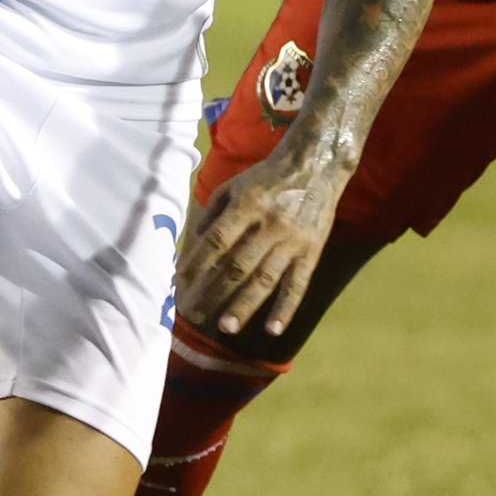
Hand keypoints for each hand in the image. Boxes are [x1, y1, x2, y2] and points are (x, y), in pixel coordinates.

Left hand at [175, 139, 347, 339]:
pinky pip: (297, 284)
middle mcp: (269, 225)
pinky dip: (285, 308)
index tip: (179, 282)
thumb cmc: (268, 176)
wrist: (316, 165)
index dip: (196, 262)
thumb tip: (197, 241)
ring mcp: (292, 241)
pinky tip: (272, 329)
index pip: (216, 240)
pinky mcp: (311, 251)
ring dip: (245, 305)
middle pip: (238, 265)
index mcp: (247, 205)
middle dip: (215, 292)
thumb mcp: (236, 184)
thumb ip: (214, 211)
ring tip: (227, 327)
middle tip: (196, 315)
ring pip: (265, 279)